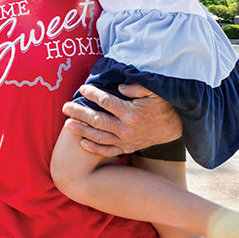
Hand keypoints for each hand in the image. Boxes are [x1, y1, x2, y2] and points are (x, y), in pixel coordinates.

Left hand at [61, 83, 181, 156]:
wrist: (173, 128)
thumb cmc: (161, 105)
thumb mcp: (154, 91)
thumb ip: (137, 86)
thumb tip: (119, 87)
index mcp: (131, 112)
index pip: (106, 102)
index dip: (92, 94)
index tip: (83, 88)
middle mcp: (126, 129)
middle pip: (97, 120)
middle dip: (79, 113)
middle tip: (65, 107)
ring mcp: (126, 140)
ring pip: (99, 137)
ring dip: (81, 130)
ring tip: (67, 125)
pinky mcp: (127, 148)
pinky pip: (107, 151)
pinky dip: (94, 148)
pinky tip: (82, 143)